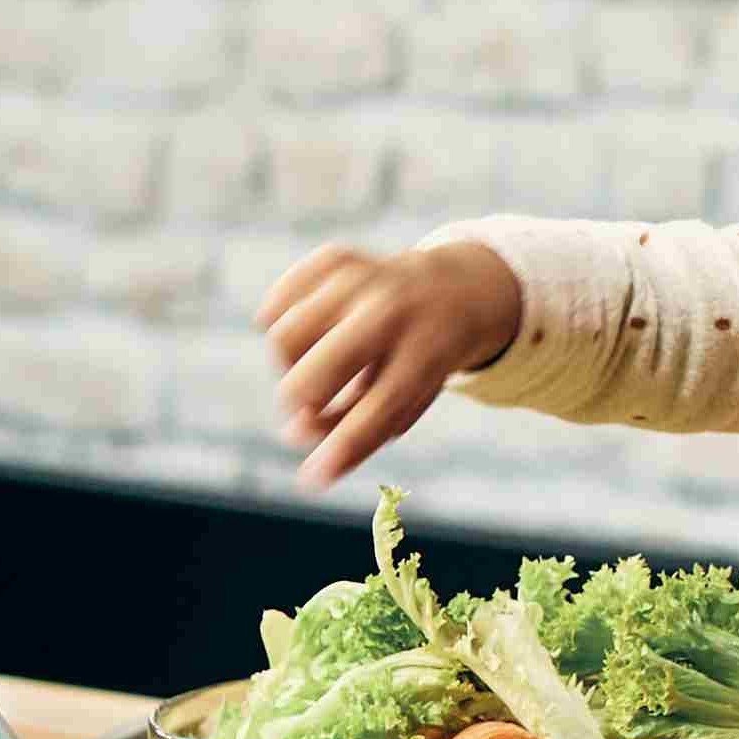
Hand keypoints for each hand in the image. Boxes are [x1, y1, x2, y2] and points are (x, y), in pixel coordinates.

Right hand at [259, 242, 523, 486]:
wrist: (457, 288)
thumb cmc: (424, 359)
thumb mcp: (412, 396)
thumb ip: (360, 427)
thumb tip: (296, 435)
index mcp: (427, 351)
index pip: (379, 407)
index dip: (342, 447)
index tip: (312, 479)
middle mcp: (394, 310)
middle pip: (314, 373)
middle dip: (300, 404)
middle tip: (313, 407)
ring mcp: (364, 278)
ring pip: (283, 336)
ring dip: (287, 366)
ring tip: (314, 368)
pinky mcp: (338, 259)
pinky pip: (281, 299)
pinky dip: (281, 321)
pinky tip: (311, 332)